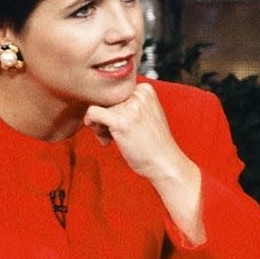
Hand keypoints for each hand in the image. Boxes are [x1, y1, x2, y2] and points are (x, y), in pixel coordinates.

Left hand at [84, 83, 204, 244]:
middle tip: (112, 136)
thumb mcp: (145, 119)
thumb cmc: (155, 149)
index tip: (119, 127)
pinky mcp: (121, 122)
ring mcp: (130, 108)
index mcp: (146, 90)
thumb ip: (130, 106)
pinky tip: (107, 143)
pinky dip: (94, 129)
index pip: (114, 89)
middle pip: (103, 97)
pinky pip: (92, 114)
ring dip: (98, 125)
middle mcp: (139, 94)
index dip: (111, 107)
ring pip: (96, 106)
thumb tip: (105, 100)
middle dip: (103, 116)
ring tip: (111, 141)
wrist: (167, 168)